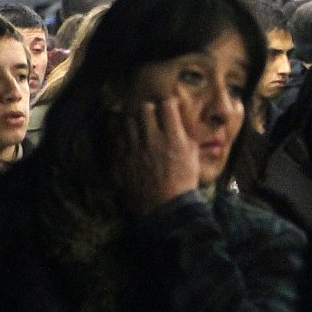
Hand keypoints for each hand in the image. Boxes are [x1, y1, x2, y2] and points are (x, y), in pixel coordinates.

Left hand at [120, 96, 199, 215]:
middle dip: (150, 110)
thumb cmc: (184, 181)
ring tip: (140, 129)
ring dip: (136, 123)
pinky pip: (119, 140)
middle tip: (153, 117)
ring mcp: (134, 149)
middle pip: (145, 108)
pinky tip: (131, 144)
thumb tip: (181, 123)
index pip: (166, 105)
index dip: (169, 104)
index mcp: (172, 137)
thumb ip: (186, 136)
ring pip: (129, 122)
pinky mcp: (123, 160)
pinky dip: (125, 139)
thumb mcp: (192, 156)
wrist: (166, 207)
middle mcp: (152, 139)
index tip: (169, 108)